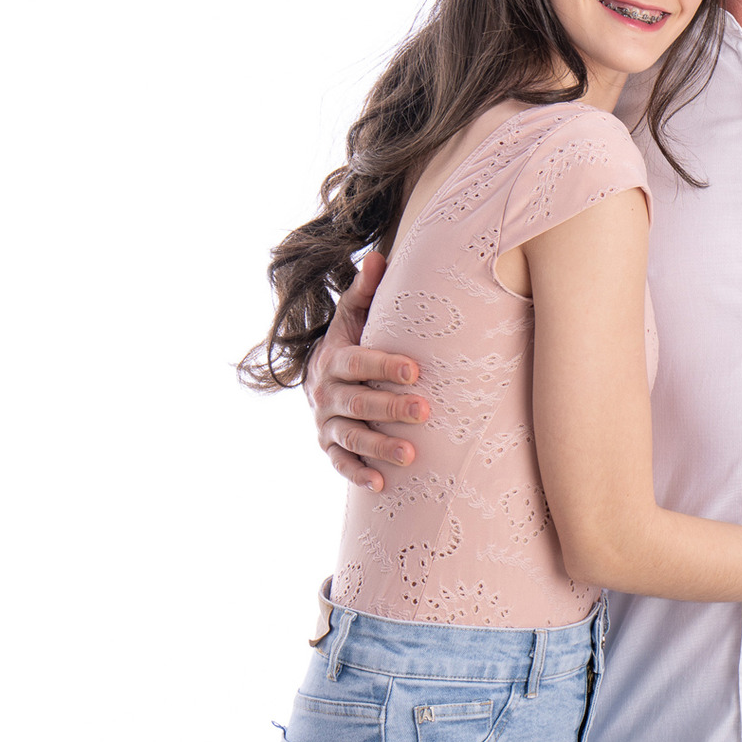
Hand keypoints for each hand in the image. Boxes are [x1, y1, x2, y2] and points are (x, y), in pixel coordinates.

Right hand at [306, 251, 428, 491]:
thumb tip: (378, 257)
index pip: (359, 362)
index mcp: (334, 358)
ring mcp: (326, 423)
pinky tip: (383, 484)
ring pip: (351, 437)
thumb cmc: (350, 342)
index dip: (384, 365)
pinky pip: (341, 464)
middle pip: (359, 402)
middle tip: (425, 409)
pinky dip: (359, 474)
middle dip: (391, 406)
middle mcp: (326, 393)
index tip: (415, 369)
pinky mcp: (328, 447)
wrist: (317, 378)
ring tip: (411, 454)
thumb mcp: (353, 314)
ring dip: (379, 446)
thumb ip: (366, 290)